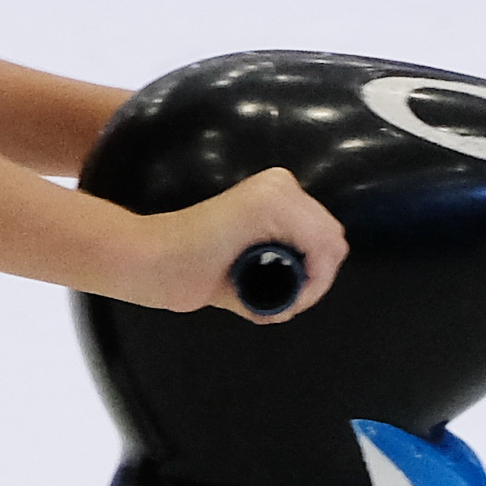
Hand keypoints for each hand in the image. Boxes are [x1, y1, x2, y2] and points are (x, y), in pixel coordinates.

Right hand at [113, 169, 348, 320]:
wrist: (153, 261)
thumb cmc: (190, 267)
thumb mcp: (246, 268)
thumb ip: (270, 275)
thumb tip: (293, 299)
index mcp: (276, 193)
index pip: (324, 233)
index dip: (319, 272)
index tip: (294, 296)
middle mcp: (281, 183)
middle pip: (332, 237)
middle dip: (320, 277)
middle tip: (289, 302)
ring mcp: (275, 190)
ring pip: (329, 242)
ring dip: (316, 281)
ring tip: (285, 302)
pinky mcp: (267, 204)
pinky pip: (317, 244)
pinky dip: (312, 276)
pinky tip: (289, 292)